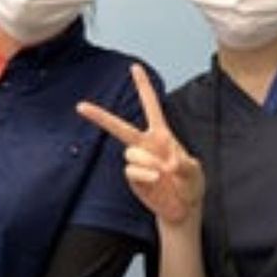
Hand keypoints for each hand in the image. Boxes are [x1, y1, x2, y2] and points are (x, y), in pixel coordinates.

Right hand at [77, 64, 204, 225]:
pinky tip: (157, 181)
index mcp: (162, 135)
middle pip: (120, 127)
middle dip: (100, 117)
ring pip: (131, 152)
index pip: (151, 106)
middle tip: (80, 106)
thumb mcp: (195, 172)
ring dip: (148, 162)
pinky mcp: (133, 178)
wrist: (182, 210)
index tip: (134, 67)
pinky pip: (133, 170)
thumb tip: (169, 162)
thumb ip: (185, 165)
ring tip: (163, 174)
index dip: (143, 86)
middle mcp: (146, 144)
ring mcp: (138, 161)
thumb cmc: (190, 185)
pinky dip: (146, 175)